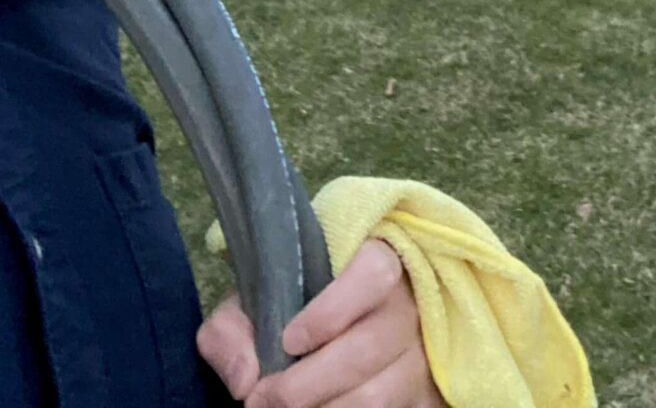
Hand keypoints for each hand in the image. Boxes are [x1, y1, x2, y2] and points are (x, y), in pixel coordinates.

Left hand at [197, 239, 441, 407]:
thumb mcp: (253, 305)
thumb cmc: (292, 310)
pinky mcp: (423, 395)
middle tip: (262, 401)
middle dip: (308, 385)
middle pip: (369, 347)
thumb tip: (245, 381)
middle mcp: (407, 307)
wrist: (329, 331)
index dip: (333, 310)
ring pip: (381, 394)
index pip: (375, 274)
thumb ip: (232, 333)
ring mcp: (420, 354)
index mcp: (376, 262)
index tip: (289, 340)